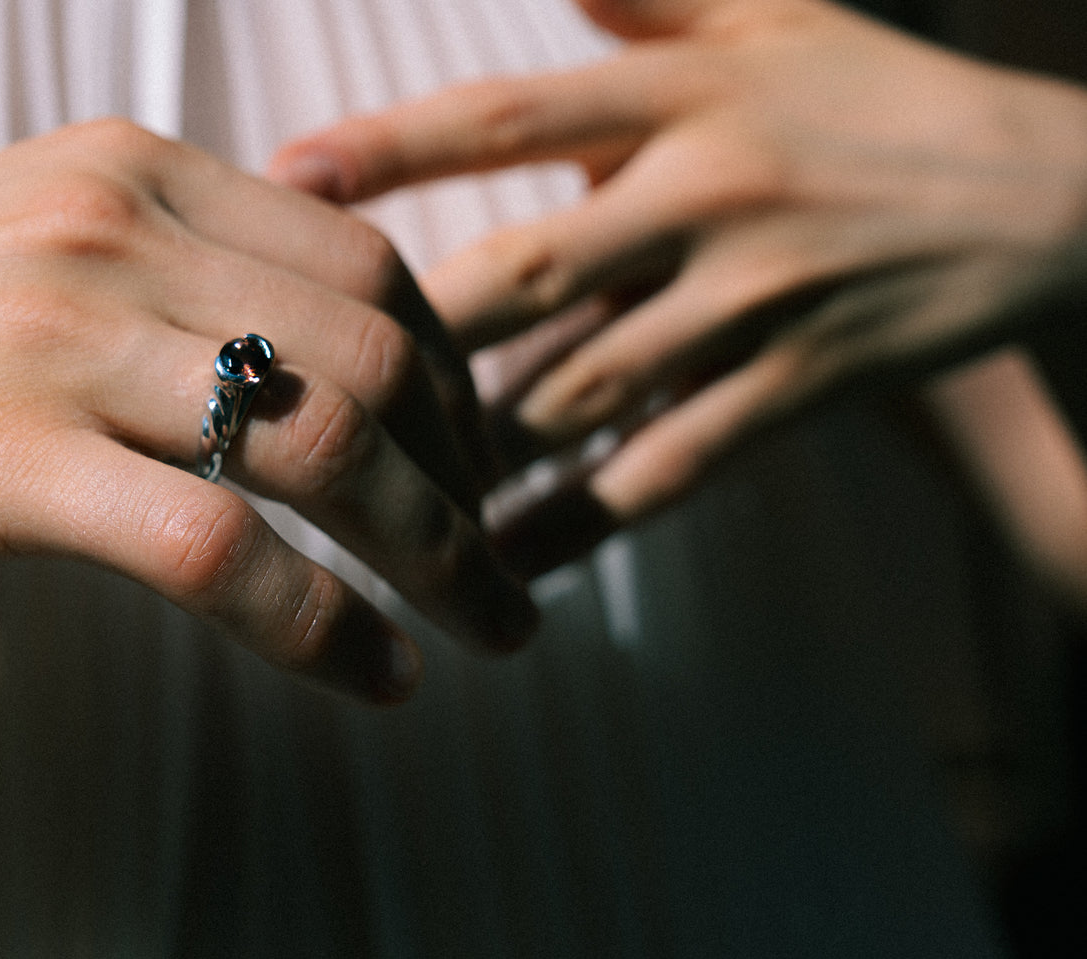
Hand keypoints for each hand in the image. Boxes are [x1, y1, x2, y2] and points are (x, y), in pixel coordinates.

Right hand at [0, 119, 536, 702]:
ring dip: (440, 553)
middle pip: (378, 352)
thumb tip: (283, 356)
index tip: (472, 455)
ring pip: (328, 444)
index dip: (454, 370)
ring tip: (484, 629)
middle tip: (495, 560)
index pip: (366, 261)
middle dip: (471, 473)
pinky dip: (325, 626)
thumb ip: (157, 275)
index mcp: (132, 171)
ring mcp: (58, 339)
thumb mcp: (18, 242)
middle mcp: (116, 232)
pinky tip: (374, 677)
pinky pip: (219, 551)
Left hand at [270, 0, 1086, 570]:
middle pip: (524, 272)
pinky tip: (500, 563)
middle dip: (403, 329)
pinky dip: (581, 520)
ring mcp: (754, 303)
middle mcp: (707, 198)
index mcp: (685, 98)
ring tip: (369, 488)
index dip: (392, 145)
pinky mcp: (796, 388)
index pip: (510, 118)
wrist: (1039, 195)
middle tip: (296, 377)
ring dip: (471, 445)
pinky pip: (669, 467)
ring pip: (583, 387)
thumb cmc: (878, 96)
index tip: (287, 174)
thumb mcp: (768, 16)